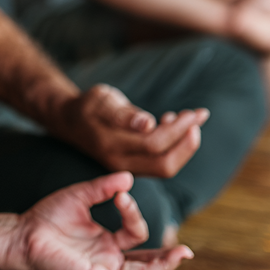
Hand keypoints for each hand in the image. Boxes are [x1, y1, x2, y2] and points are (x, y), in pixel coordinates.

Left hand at [8, 171, 192, 269]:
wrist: (24, 232)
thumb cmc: (49, 215)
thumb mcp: (80, 196)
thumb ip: (103, 188)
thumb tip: (128, 178)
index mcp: (108, 239)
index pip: (135, 229)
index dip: (133, 211)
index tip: (121, 194)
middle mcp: (109, 256)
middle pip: (147, 260)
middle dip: (168, 257)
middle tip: (187, 250)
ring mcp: (102, 269)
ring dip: (161, 268)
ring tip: (180, 256)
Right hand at [55, 85, 207, 176]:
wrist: (70, 120)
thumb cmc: (88, 105)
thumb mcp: (102, 100)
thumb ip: (123, 113)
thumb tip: (148, 124)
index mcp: (112, 144)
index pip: (154, 145)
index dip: (178, 130)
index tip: (192, 113)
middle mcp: (120, 163)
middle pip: (165, 165)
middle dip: (187, 144)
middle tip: (199, 117)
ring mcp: (126, 168)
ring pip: (164, 167)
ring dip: (183, 145)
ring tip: (190, 118)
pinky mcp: (132, 166)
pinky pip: (158, 163)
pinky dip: (173, 147)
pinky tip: (172, 125)